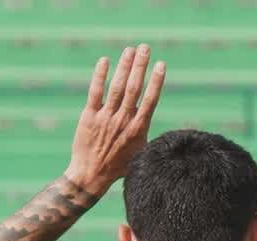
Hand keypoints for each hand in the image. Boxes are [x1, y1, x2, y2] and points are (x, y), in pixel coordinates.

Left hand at [65, 44, 166, 196]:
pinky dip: (100, 76)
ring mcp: (106, 118)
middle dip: (140, 65)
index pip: (150, 99)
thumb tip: (167, 133)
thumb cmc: (118, 166)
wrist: (91, 176)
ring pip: (117, 87)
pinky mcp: (89, 117)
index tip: (160, 64)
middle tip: (145, 47)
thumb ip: (148, 135)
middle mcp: (123, 120)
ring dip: (124, 66)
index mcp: (138, 128)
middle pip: (134, 88)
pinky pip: (95, 93)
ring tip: (130, 50)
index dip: (156, 80)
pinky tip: (105, 61)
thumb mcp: (140, 152)